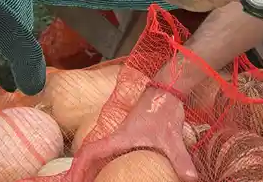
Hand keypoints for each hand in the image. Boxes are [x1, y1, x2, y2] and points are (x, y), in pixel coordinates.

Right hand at [67, 88, 197, 181]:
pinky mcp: (128, 137)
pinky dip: (103, 163)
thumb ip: (181, 160)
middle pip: (91, 156)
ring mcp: (121, 137)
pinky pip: (109, 152)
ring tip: (87, 181)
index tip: (70, 180)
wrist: (167, 90)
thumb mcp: (172, 138)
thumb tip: (191, 179)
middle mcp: (116, 138)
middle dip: (81, 172)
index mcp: (120, 138)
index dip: (79, 167)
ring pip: (99, 154)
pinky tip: (108, 173)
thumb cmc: (163, 109)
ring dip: (91, 168)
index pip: (92, 152)